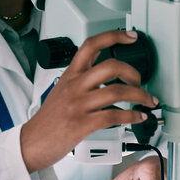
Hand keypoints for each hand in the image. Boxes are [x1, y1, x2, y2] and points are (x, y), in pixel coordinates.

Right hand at [20, 30, 157, 172]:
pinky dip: (132, 116)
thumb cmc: (48, 121)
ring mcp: (79, 105)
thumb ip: (81, 83)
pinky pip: (114, 116)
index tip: (130, 36)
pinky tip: (138, 117)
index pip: (91, 45)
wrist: (31, 143)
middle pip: (111, 66)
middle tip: (141, 82)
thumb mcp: (62, 92)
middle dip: (134, 73)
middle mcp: (75, 86)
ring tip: (147, 101)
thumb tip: (107, 81)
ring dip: (140, 96)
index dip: (113, 37)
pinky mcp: (83, 124)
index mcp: (70, 75)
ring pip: (117, 91)